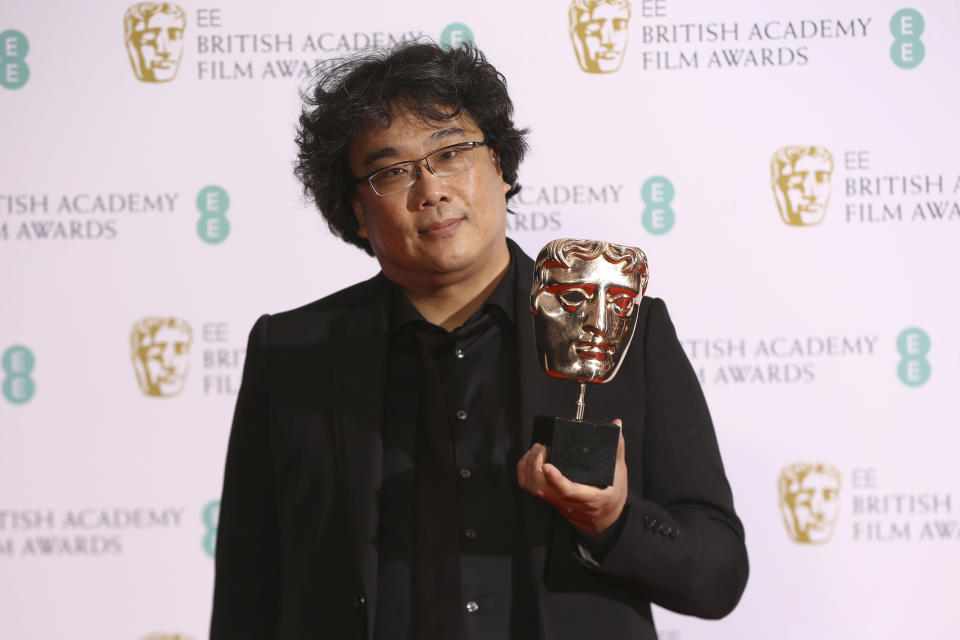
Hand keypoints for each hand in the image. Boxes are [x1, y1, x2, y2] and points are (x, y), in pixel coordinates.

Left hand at [516, 419, 627, 535]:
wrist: (604, 519)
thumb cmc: (612, 496)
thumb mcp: (619, 473)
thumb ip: (617, 449)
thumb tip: (616, 425)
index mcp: (589, 498)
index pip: (568, 492)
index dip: (555, 480)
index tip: (547, 465)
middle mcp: (569, 502)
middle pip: (542, 488)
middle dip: (535, 465)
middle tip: (541, 446)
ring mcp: (556, 502)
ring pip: (533, 488)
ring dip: (528, 467)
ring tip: (536, 449)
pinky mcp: (549, 499)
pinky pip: (530, 488)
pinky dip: (525, 472)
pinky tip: (530, 459)